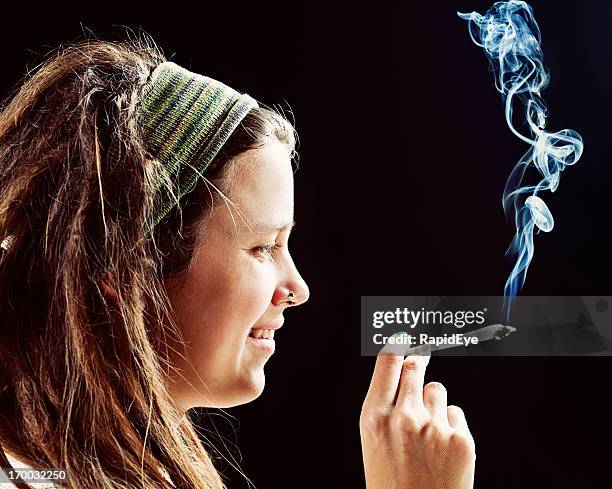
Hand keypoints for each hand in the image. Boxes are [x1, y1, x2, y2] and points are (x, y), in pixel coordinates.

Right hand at [360, 352, 475, 488]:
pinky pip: (456, 414)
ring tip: (428, 432)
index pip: (387, 361)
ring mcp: (434, 427)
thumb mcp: (373, 443)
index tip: (404, 337)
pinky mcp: (461, 439)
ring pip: (437, 390)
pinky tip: (443, 449)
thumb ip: (385, 407)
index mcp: (373, 417)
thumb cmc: (391, 484)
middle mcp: (403, 416)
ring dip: (434, 403)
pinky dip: (451, 426)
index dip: (397, 345)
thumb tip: (401, 366)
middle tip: (421, 361)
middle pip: (415, 366)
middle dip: (418, 364)